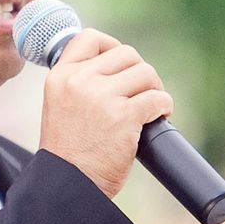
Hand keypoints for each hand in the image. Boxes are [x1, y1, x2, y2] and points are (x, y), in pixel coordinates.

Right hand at [38, 29, 173, 198]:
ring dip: (155, 88)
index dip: (112, 46)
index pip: (89, 38)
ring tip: (151, 106)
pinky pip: (157, 98)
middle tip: (142, 92)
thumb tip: (116, 67)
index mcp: (60, 77)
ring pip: (146, 73)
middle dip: (140, 71)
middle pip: (126, 54)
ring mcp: (102, 97)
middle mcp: (79, 81)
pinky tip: (160, 116)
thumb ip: (78, 84)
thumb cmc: (68, 152)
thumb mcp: (60, 106)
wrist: (67, 185)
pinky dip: (164, 106)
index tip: (122, 66)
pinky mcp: (124, 116)